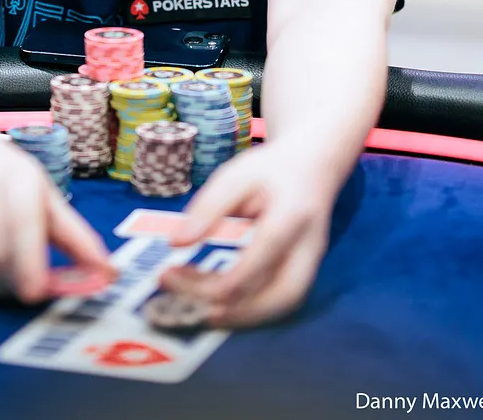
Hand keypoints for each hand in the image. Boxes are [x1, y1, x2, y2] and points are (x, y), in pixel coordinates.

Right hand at [0, 131, 111, 302]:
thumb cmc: (6, 176)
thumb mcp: (45, 195)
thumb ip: (76, 236)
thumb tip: (107, 273)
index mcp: (15, 177)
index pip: (21, 227)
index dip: (29, 266)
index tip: (38, 292)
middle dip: (17, 280)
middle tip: (32, 286)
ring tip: (10, 277)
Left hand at [161, 142, 339, 326]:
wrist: (312, 166)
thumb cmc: (271, 170)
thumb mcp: (235, 176)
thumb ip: (208, 208)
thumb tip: (176, 244)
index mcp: (292, 218)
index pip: (257, 263)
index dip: (214, 278)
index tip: (169, 274)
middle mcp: (308, 249)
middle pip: (280, 297)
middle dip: (232, 311)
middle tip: (185, 307)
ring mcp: (310, 265)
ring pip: (281, 306)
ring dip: (238, 316)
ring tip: (192, 308)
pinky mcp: (302, 275)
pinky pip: (276, 302)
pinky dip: (244, 310)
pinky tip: (211, 301)